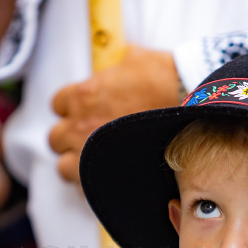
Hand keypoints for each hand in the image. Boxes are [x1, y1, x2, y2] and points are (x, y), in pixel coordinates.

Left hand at [48, 46, 182, 184]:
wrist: (193, 111)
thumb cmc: (168, 81)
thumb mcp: (138, 58)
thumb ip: (118, 64)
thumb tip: (121, 60)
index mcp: (84, 94)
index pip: (58, 105)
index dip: (72, 109)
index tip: (86, 113)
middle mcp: (80, 125)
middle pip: (55, 139)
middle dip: (69, 138)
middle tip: (90, 139)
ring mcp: (90, 154)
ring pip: (63, 167)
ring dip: (76, 164)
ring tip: (98, 162)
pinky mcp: (104, 176)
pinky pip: (84, 188)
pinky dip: (92, 185)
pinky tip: (109, 178)